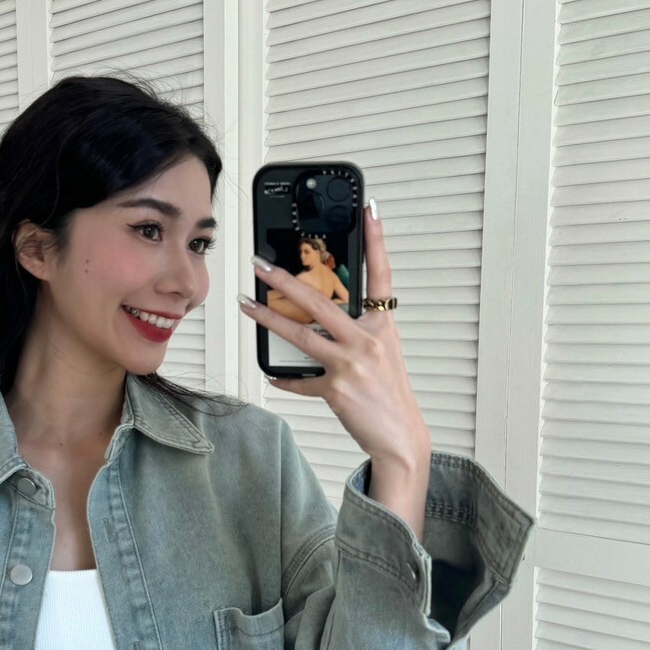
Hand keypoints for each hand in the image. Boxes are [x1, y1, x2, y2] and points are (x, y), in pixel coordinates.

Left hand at [242, 204, 430, 470]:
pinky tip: (273, 374)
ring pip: (301, 335)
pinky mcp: (336, 389)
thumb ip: (357, 334)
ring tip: (247, 304)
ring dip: (269, 318)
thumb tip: (324, 323)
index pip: (381, 275)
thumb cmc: (390, 397)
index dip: (376, 242)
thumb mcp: (382, 356)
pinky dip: (286, 379)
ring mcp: (351, 364)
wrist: (402, 438)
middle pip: (321, 301)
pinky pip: (301, 381)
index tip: (369, 211)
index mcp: (382, 328)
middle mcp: (367, 340)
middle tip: (262, 264)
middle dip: (286, 280)